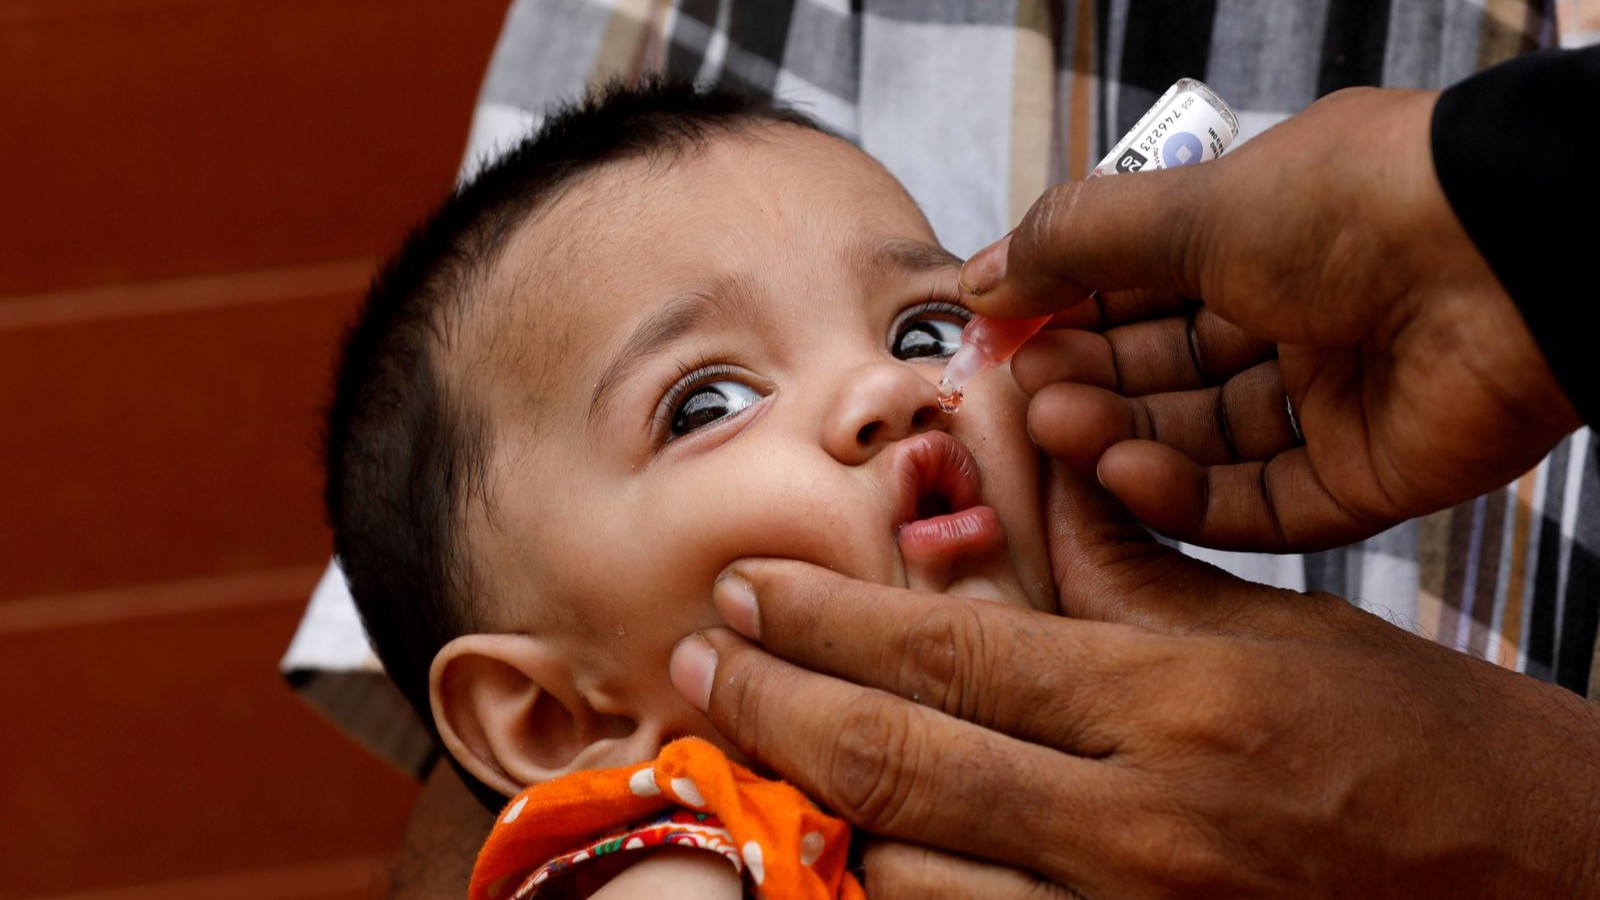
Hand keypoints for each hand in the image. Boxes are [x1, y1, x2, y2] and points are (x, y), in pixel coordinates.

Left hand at [669, 466, 1599, 897]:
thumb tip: (1023, 489)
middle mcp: (1139, 825)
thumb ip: (1125, 570)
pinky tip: (856, 853)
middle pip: (901, 761)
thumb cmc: (1423, 749)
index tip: (751, 589)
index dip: (828, 621)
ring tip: (759, 752)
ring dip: (821, 812)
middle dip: (776, 705)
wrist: (1539, 881)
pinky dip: (898, 899)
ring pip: (911, 876)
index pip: (951, 655)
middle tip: (701, 659)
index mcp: (1174, 704)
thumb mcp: (1273, 631)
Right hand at [960, 87, 1580, 550]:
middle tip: (1020, 393)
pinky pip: (1259, 502)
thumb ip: (1075, 243)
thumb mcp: (1189, 205)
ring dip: (1121, 438)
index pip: (1139, 289)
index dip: (1066, 314)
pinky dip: (1187, 496)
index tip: (997, 337)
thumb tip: (980, 278)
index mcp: (1263, 238)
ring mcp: (1333, 402)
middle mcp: (1297, 319)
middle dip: (1087, 381)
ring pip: (1201, 441)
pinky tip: (1126, 472)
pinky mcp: (1366, 477)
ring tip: (1057, 428)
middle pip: (1163, 371)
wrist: (1512, 261)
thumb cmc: (1355, 204)